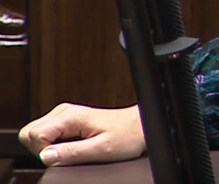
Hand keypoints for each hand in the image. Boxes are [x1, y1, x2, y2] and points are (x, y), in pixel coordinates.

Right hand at [18, 103, 145, 165]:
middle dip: (41, 149)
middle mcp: (63, 112)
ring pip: (35, 134)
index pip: (34, 135)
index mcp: (70, 116)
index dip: (45, 152)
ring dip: (48, 147)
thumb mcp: (101, 149)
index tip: (64, 155)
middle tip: (66, 154)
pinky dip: (54, 144)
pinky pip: (46, 135)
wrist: (140, 126)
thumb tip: (46, 156)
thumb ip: (71, 153)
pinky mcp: (67, 121)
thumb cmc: (127, 135)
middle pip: (29, 133)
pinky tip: (73, 145)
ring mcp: (64, 115)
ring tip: (73, 149)